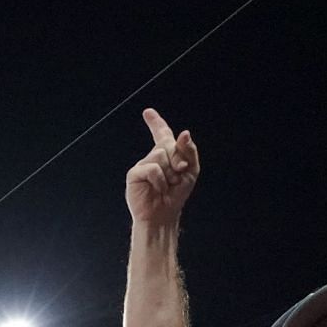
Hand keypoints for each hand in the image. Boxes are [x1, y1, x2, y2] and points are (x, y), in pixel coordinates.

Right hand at [125, 108, 200, 226]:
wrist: (164, 214)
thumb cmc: (176, 194)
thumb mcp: (191, 171)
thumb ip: (189, 151)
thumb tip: (183, 133)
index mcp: (166, 154)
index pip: (161, 133)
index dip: (155, 122)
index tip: (148, 112)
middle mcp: (153, 157)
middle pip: (167, 144)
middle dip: (178, 159)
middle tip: (179, 174)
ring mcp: (143, 164)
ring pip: (160, 155)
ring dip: (170, 172)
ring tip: (167, 185)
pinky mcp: (135, 174)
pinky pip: (152, 168)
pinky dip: (160, 180)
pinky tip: (158, 189)